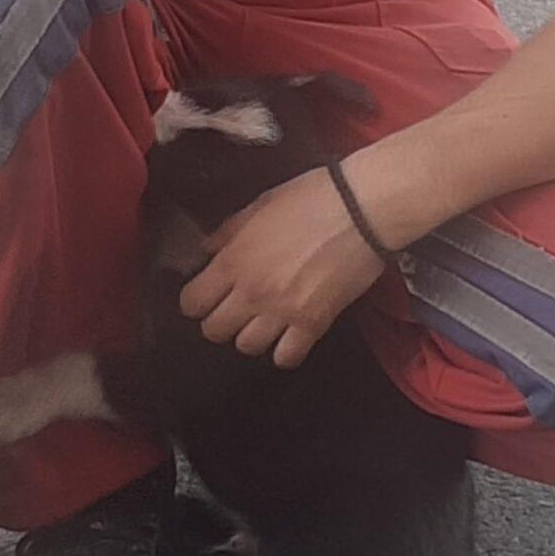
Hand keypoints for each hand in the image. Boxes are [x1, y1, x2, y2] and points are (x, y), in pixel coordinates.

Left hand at [179, 166, 385, 368]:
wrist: (362, 210)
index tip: (203, 297)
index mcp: (233, 260)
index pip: (192, 302)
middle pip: (214, 331)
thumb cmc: (311, 198)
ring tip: (261, 323)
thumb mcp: (259, 205)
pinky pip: (287, 357)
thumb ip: (228, 232)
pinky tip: (288, 336)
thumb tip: (207, 251)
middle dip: (218, 323)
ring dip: (250, 336)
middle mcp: (252, 291)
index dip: (194, 301)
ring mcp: (282, 311)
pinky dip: (284, 352)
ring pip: (246, 347)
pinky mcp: (314, 324)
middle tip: (231, 311)